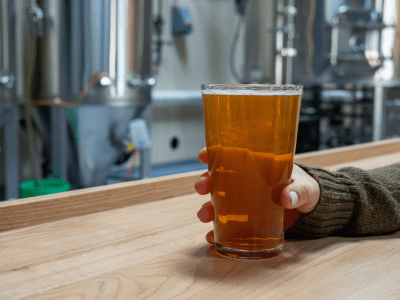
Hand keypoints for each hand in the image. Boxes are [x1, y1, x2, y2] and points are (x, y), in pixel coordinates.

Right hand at [194, 147, 319, 243]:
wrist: (311, 211)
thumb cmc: (306, 190)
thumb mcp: (306, 188)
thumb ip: (299, 191)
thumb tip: (286, 197)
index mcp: (257, 167)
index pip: (231, 156)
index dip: (215, 154)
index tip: (203, 156)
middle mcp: (245, 183)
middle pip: (218, 179)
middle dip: (205, 182)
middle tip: (201, 188)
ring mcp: (244, 202)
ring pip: (218, 202)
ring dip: (207, 208)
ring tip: (204, 216)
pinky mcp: (247, 220)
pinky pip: (228, 225)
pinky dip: (218, 231)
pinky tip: (212, 236)